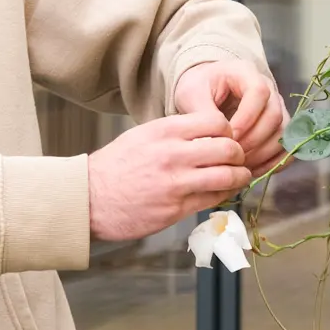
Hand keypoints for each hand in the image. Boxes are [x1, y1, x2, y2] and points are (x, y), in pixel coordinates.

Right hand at [87, 112, 250, 242]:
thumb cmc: (115, 166)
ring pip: (227, 175)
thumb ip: (173, 132)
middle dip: (239, 153)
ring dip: (239, 176)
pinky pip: (214, 199)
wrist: (90, 198)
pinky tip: (223, 192)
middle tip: (237, 158)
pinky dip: (225, 194)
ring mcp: (176, 182)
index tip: (227, 136)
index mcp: (165, 131)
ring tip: (239, 176)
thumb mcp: (142, 135)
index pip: (215, 121)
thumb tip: (203, 132)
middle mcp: (173, 154)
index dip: (228, 129)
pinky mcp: (177, 208)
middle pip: (228, 147)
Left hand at [173, 60, 287, 177]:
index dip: (247, 117)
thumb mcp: (192, 94)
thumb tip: (217, 140)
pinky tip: (252, 171)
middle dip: (254, 140)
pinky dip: (273, 162)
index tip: (229, 136)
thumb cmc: (199, 88)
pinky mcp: (279, 126)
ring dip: (264, 153)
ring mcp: (277, 107)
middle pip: (274, 115)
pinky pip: (285, 146)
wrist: (205, 90)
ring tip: (240, 166)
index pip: (259, 92)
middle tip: (233, 156)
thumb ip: (203, 114)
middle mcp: (268, 88)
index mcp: (246, 72)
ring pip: (283, 132)